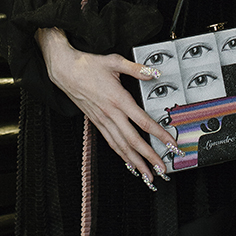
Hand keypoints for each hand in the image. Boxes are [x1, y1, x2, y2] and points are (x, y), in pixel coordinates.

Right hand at [36, 27, 179, 188]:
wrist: (65, 71)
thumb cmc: (87, 66)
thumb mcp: (114, 61)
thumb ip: (136, 68)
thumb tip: (153, 72)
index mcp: (118, 99)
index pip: (142, 121)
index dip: (158, 134)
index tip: (169, 143)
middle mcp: (111, 113)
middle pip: (133, 140)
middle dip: (149, 156)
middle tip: (161, 168)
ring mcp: (102, 120)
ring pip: (121, 146)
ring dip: (135, 161)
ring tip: (147, 174)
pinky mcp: (96, 122)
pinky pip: (111, 142)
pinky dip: (121, 154)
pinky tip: (128, 162)